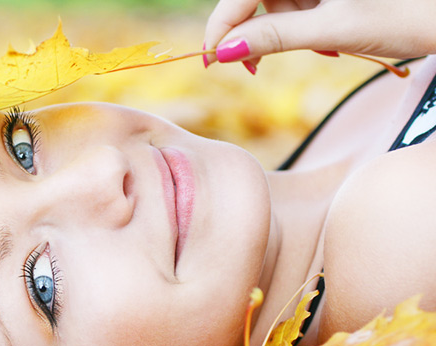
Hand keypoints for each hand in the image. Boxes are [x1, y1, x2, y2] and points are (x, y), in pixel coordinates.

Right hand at [203, 0, 435, 68]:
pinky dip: (308, 23)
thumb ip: (275, 36)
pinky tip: (331, 37)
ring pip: (279, 0)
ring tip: (326, 48)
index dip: (221, 24)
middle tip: (263, 66)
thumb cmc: (407, 14)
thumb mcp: (334, 28)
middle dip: (261, 29)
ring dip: (289, 29)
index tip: (210, 59)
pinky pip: (301, 0)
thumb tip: (224, 50)